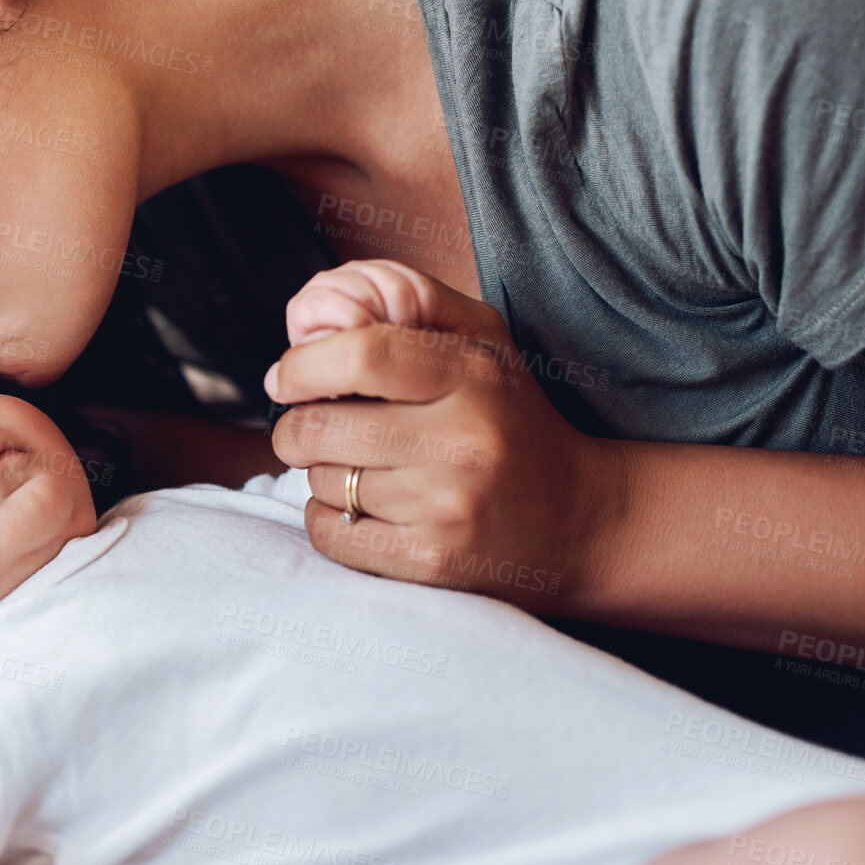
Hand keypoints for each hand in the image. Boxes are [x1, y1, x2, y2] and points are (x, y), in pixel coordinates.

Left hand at [265, 261, 623, 611]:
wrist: (580, 519)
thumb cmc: (509, 416)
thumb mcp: (481, 340)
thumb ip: (407, 302)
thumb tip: (314, 311)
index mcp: (473, 375)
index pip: (360, 355)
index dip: (301, 366)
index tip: (285, 378)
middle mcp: (463, 441)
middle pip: (319, 427)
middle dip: (297, 426)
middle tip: (313, 427)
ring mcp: (448, 507)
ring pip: (322, 482)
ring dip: (321, 473)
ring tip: (364, 468)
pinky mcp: (433, 562)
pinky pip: (330, 533)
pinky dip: (328, 519)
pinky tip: (363, 507)